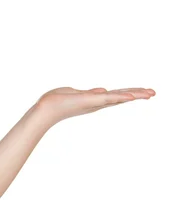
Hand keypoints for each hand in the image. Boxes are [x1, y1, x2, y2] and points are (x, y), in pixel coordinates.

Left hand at [35, 86, 155, 126]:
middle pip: (121, 97)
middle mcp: (97, 103)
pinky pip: (107, 98)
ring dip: (134, 95)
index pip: (116, 96)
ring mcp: (94, 102)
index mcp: (94, 100)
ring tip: (149, 93)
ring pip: (118, 98)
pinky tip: (131, 97)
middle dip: (137, 94)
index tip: (143, 92)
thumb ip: (91, 93)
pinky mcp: (90, 100)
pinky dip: (119, 97)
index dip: (130, 94)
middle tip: (154, 93)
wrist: (46, 109)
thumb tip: (103, 90)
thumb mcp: (76, 93)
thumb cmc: (57, 101)